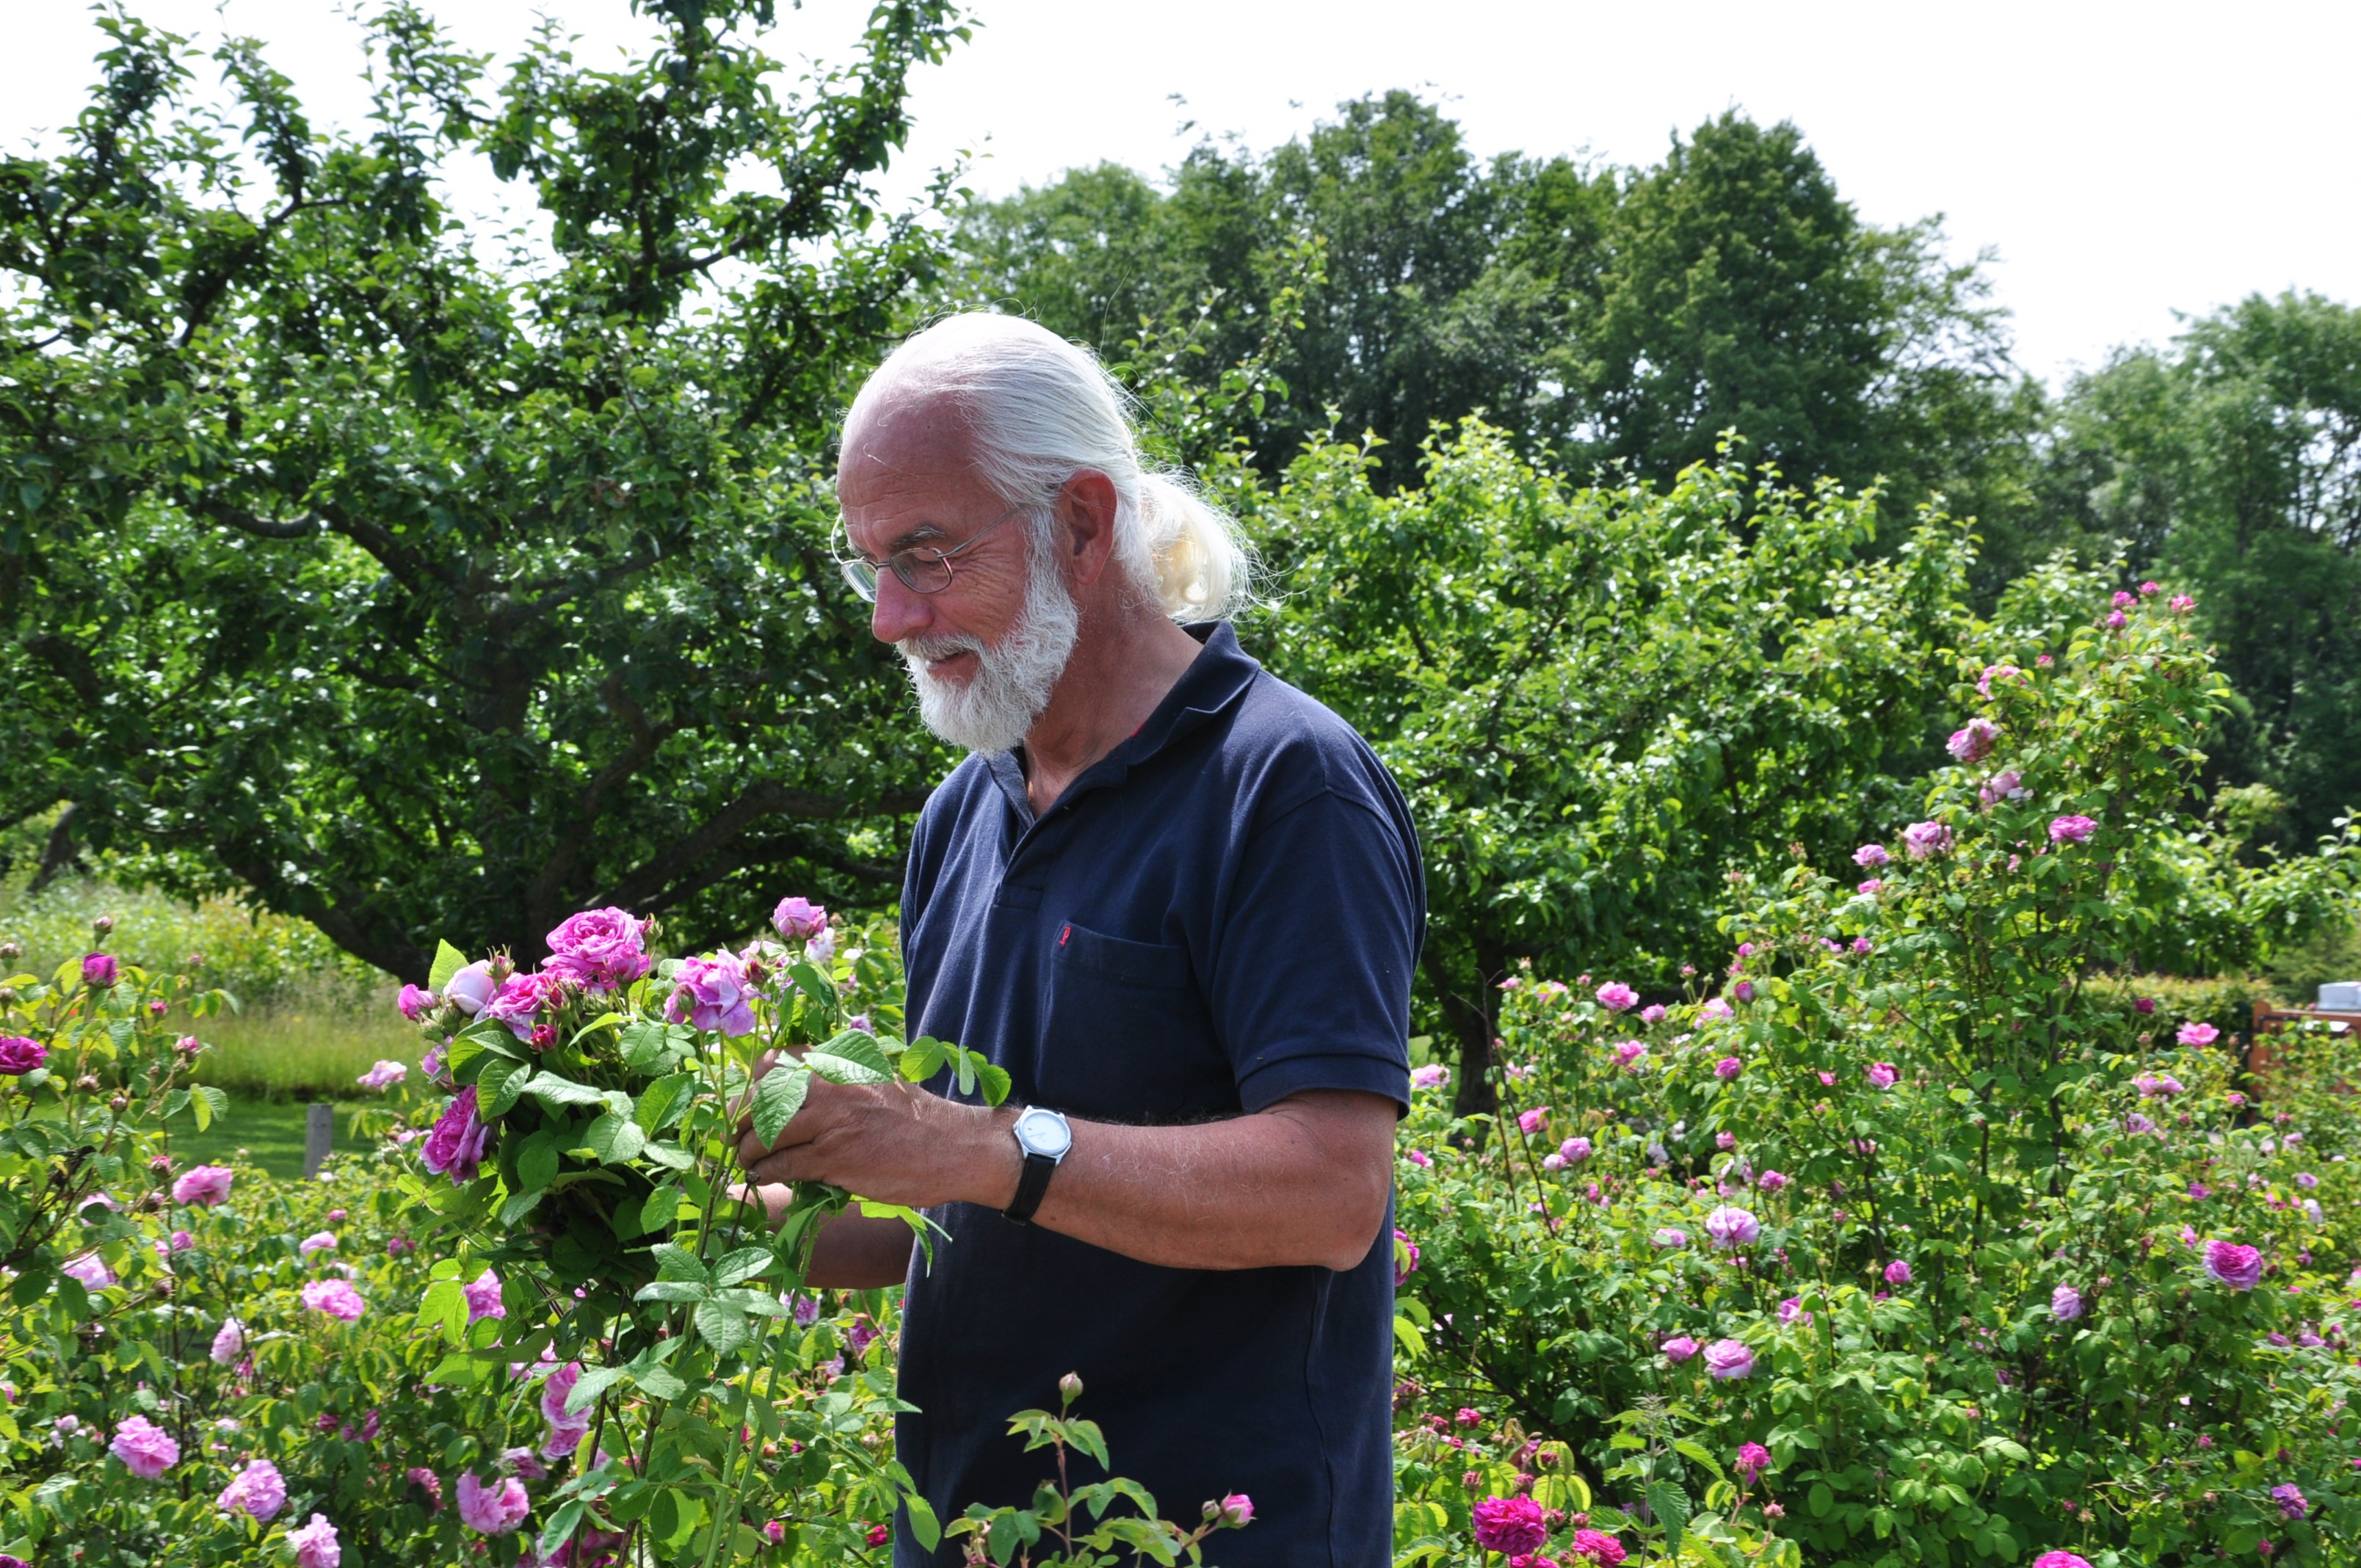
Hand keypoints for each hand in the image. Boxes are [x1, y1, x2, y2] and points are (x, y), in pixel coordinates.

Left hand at [732, 1050, 1020, 1210]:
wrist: (955, 1148)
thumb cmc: (920, 1120)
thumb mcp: (881, 1081)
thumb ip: (844, 1081)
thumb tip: (805, 1091)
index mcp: (843, 1063)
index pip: (779, 1060)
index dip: (756, 1082)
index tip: (750, 1100)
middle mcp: (832, 1085)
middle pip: (763, 1095)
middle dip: (742, 1118)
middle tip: (737, 1136)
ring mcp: (832, 1120)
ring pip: (765, 1132)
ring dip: (748, 1150)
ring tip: (747, 1161)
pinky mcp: (834, 1157)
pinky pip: (783, 1163)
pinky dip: (765, 1171)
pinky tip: (763, 1176)